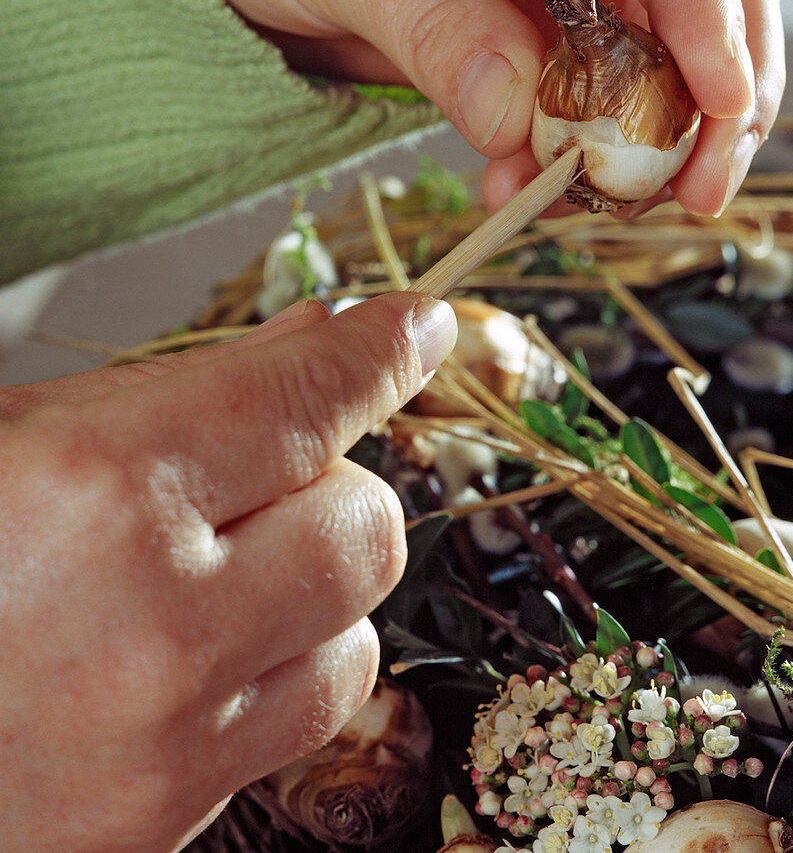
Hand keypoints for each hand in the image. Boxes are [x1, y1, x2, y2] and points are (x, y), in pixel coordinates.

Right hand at [0, 293, 455, 852]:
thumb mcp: (25, 436)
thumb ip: (185, 388)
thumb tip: (320, 336)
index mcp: (101, 489)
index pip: (308, 399)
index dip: (380, 351)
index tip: (417, 327)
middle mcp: (154, 623)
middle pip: (368, 526)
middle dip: (332, 485)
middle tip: (256, 481)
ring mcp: (167, 744)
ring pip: (357, 635)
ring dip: (311, 588)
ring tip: (210, 580)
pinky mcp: (162, 824)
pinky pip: (299, 723)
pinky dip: (272, 670)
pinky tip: (185, 659)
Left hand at [202, 0, 783, 216]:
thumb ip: (437, 25)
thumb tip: (519, 121)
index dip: (703, 5)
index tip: (723, 100)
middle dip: (715, 89)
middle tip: (700, 185)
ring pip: (663, 40)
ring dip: (652, 132)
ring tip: (610, 201)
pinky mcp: (549, 10)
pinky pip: (592, 84)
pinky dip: (581, 144)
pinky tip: (539, 183)